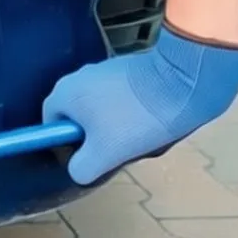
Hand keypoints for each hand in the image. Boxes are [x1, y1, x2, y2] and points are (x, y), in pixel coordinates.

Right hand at [42, 23, 237, 185]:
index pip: (51, 125)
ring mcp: (106, 69)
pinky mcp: (131, 67)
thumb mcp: (105, 154)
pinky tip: (154, 119)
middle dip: (99, 136)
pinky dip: (134, 110)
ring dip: (119, 125)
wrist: (186, 80)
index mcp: (64, 93)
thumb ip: (81, 168)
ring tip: (143, 135)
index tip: (92, 154)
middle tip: (120, 148)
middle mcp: (78, 76)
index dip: (67, 144)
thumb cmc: (138, 117)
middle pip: (80, 118)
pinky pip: (123, 97)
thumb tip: (78, 170)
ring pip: (104, 109)